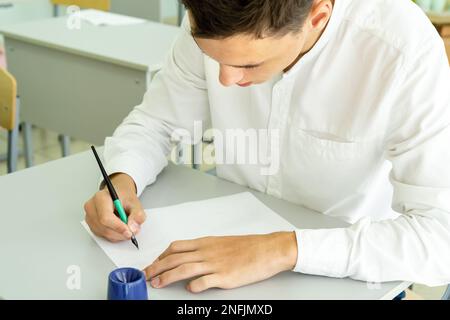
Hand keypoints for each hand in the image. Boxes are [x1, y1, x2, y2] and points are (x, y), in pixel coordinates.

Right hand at [84, 173, 145, 241]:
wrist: (118, 194)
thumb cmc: (124, 197)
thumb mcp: (136, 203)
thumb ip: (137, 215)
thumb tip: (133, 228)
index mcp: (101, 198)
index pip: (106, 217)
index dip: (118, 227)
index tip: (129, 232)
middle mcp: (91, 207)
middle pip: (104, 228)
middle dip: (120, 233)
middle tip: (132, 232)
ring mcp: (89, 217)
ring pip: (103, 233)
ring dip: (118, 235)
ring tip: (126, 226)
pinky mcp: (91, 225)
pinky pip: (102, 235)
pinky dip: (113, 235)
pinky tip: (119, 228)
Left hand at [143, 232, 297, 292]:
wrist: (268, 249)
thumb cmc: (248, 247)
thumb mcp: (222, 243)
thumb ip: (205, 250)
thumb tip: (190, 258)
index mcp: (205, 243)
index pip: (176, 247)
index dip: (161, 256)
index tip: (153, 264)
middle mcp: (207, 252)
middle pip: (174, 258)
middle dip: (156, 267)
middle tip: (145, 275)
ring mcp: (215, 264)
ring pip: (184, 269)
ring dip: (167, 277)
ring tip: (156, 284)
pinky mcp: (225, 276)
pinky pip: (205, 281)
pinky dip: (194, 286)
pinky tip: (189, 290)